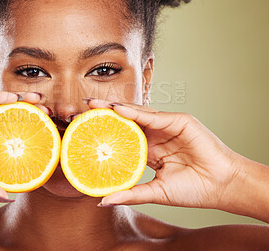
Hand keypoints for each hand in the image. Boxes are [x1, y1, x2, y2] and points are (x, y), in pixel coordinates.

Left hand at [86, 99, 268, 221]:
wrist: (222, 187)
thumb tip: (103, 200)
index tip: (83, 129)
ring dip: (115, 108)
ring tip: (94, 104)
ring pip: (137, 114)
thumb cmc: (194, 189)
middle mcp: (156, 135)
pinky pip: (153, 116)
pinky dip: (135, 112)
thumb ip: (131, 193)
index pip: (122, 137)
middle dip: (104, 114)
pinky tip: (117, 109)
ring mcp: (167, 126)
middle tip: (82, 109)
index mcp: (150, 150)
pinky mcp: (179, 121)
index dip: (104, 132)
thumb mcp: (155, 192)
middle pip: (126, 121)